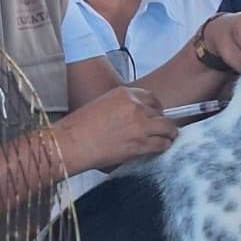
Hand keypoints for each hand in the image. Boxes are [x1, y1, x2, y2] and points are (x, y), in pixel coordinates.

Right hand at [55, 86, 177, 172]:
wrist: (71, 143)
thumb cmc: (78, 127)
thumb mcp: (101, 104)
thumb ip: (120, 106)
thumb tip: (132, 117)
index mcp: (124, 93)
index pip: (150, 97)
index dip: (155, 107)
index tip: (156, 113)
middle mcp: (135, 106)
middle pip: (160, 112)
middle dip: (162, 120)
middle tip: (162, 128)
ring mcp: (140, 125)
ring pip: (167, 128)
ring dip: (169, 133)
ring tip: (168, 138)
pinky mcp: (140, 144)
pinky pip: (162, 144)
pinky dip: (164, 146)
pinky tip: (162, 147)